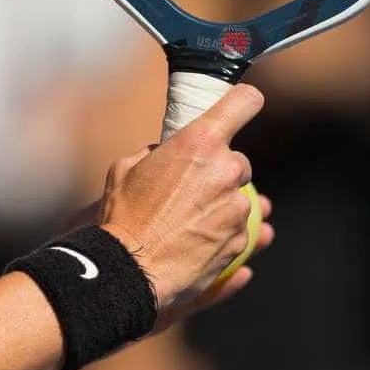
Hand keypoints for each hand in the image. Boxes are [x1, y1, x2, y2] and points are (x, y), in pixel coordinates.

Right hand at [94, 84, 271, 318]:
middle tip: (190, 185)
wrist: (132, 268)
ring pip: (239, 197)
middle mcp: (225, 171)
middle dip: (219, 169)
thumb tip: (163, 152)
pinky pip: (239, 229)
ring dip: (221, 203)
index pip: (243, 103)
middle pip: (238, 160)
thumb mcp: (126, 168)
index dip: (245, 101)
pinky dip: (223, 231)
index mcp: (199, 142)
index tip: (244, 104)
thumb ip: (153, 154)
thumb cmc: (124, 213)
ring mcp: (237, 209)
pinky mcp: (239, 241)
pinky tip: (197, 238)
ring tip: (190, 218)